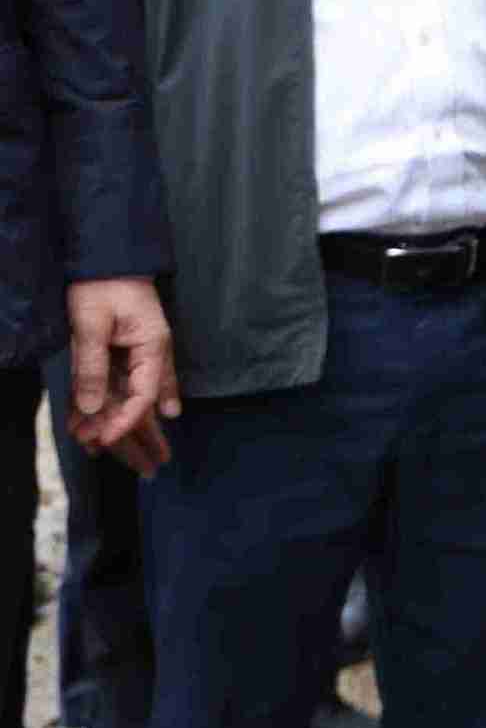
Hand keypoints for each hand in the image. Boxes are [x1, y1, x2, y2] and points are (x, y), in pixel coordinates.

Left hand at [65, 277, 178, 475]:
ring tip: (128, 457)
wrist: (106, 257)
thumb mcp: (92, 323)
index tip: (104, 441)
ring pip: (132, 399)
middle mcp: (150, 355)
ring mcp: (137, 354)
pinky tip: (95, 428)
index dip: (125, 422)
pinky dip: (106, 408)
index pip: (143, 395)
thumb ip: (92, 366)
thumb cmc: (102, 285)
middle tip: (151, 470)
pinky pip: (115, 386)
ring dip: (126, 427)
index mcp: (152, 346)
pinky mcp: (121, 352)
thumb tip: (91, 409)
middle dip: (146, 438)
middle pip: (147, 404)